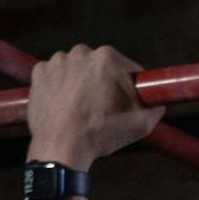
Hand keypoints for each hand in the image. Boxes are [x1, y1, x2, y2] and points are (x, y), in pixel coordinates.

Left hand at [26, 45, 164, 168]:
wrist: (61, 147)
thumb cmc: (100, 134)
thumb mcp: (141, 124)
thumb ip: (156, 108)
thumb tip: (159, 103)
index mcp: (107, 58)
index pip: (126, 68)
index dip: (129, 86)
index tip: (125, 102)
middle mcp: (81, 52)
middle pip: (98, 66)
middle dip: (102, 82)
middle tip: (102, 108)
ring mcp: (57, 61)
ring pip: (75, 69)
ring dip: (79, 83)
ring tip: (81, 108)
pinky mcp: (39, 72)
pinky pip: (54, 75)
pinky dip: (58, 86)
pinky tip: (64, 105)